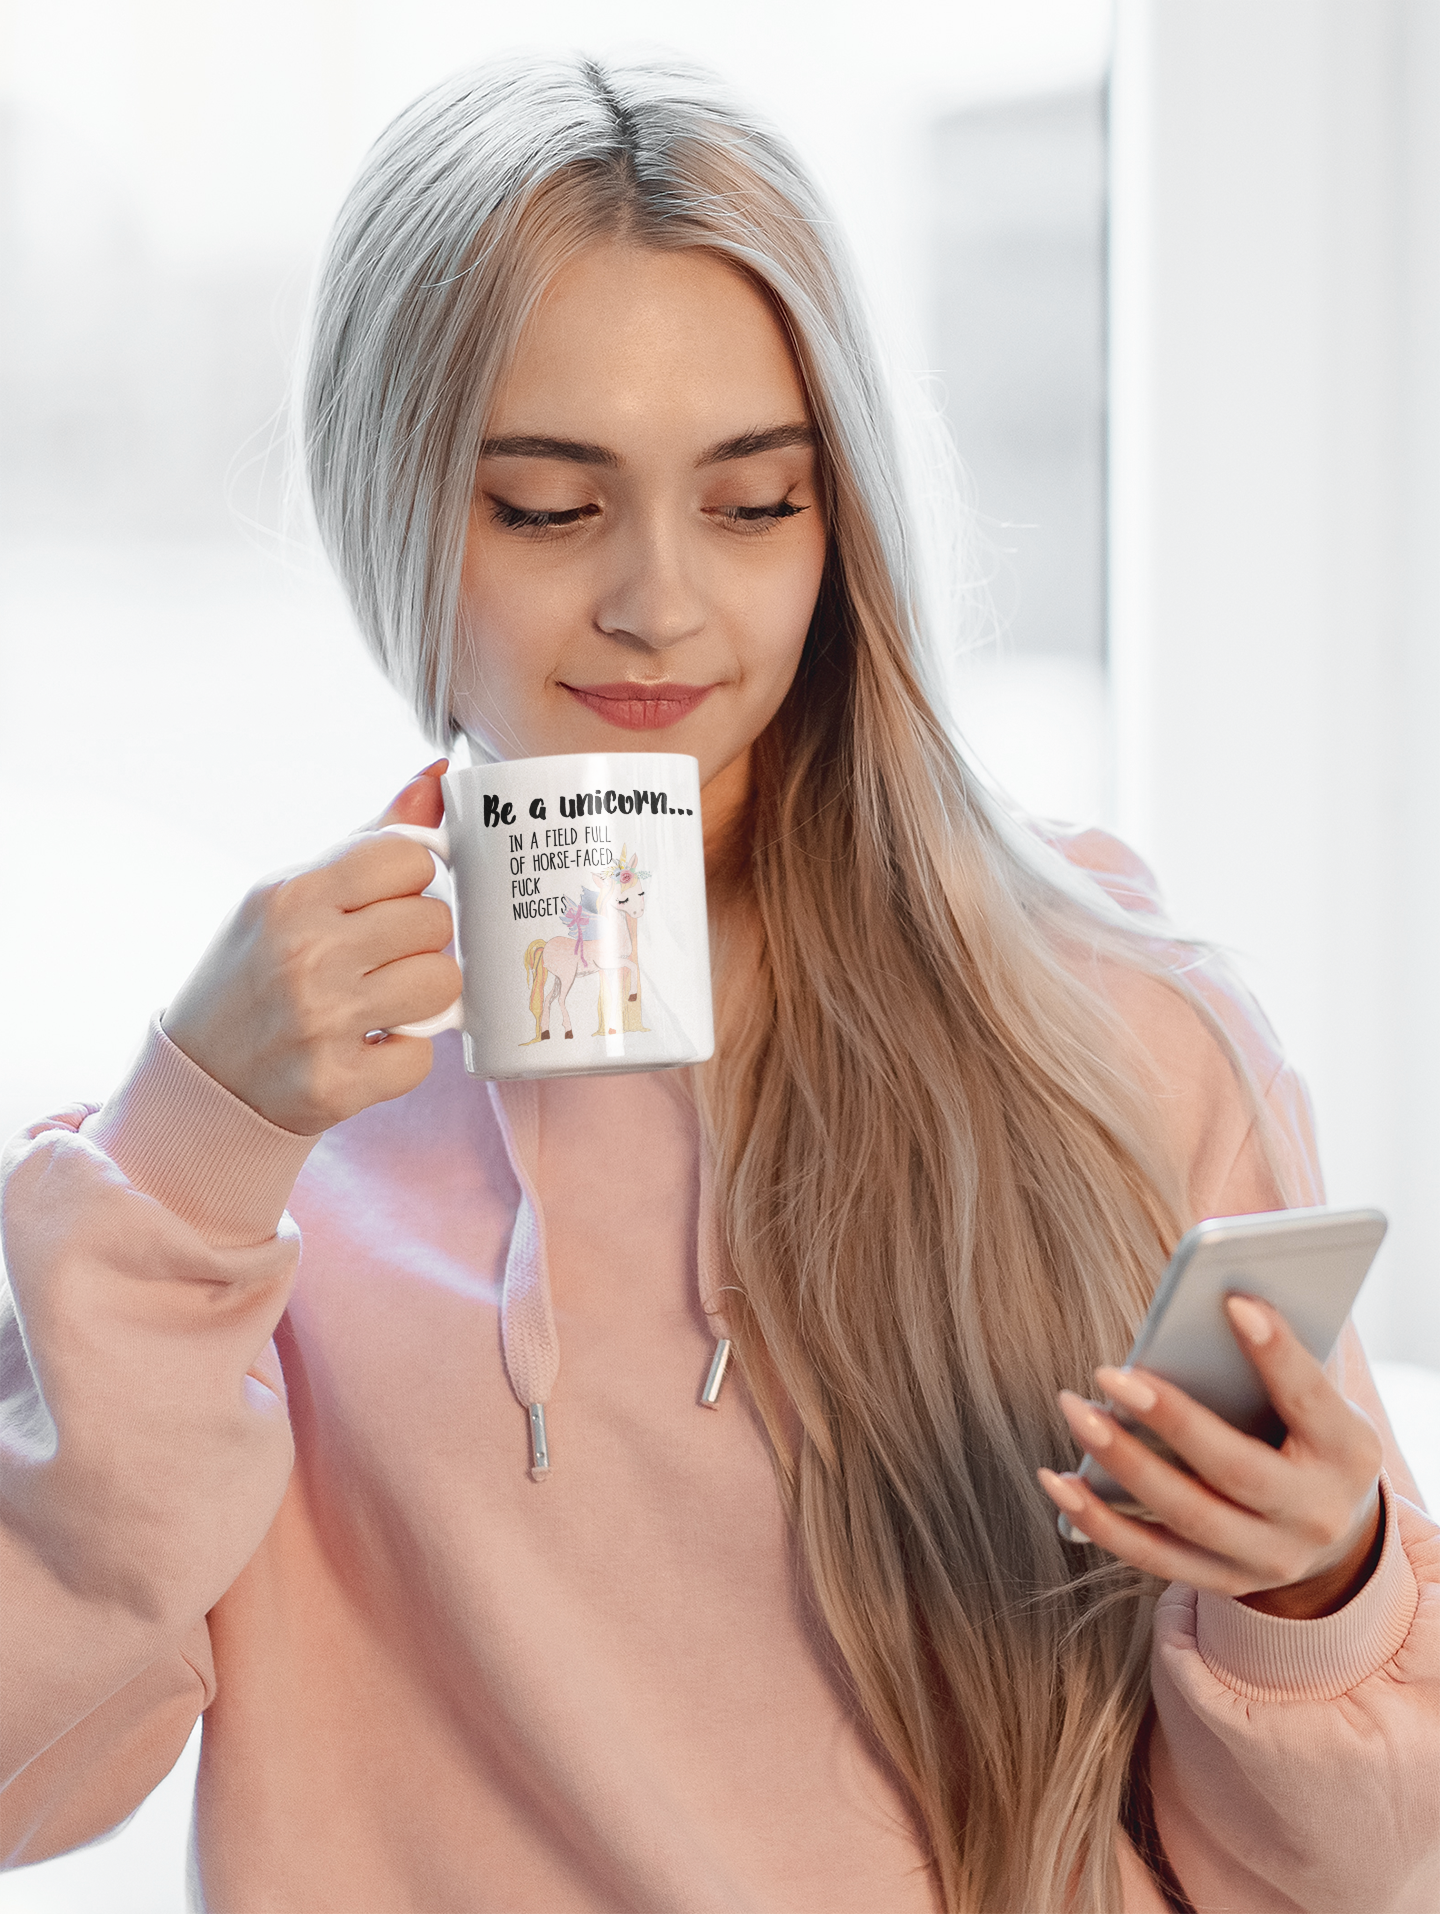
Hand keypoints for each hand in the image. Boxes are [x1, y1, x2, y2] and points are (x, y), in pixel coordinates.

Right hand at [162, 763, 460, 1134]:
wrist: (201, 1075)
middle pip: (435, 920)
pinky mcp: (335, 1085)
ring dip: (422, 996)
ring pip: (442, 983)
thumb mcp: (292, 893)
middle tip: (377, 958)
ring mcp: (319, 1022)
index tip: (384, 901)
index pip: (408, 856)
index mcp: (291, 895)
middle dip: (417, 939)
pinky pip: (422, 1057)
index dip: (409, 879)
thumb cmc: (258, 968)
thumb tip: (440, 774)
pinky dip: (402, 1055)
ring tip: (381, 998)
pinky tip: (365, 1045)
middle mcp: (304, 954)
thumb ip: (370, 839)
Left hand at [1037, 1296, 1384, 1618]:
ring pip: (1187, 1516)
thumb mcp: (1316, 1399)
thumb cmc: (1306, 1434)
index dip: (1278, 1353)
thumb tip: (1208, 1286)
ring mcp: (1270, 1558)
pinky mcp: (1225, 1581)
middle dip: (1171, 1419)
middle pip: (1236, 1470)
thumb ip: (1273, 1356)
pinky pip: (1152, 1557)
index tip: (1234, 1302)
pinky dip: (1099, 1520)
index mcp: (1349, 1453)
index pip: (1310, 1399)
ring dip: (1122, 1463)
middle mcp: (1315, 1515)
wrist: (1332, 1535)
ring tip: (1076, 1412)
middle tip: (1108, 1373)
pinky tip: (1058, 1480)